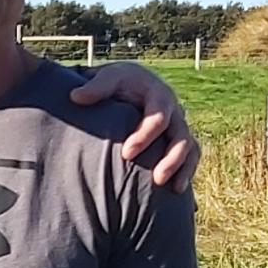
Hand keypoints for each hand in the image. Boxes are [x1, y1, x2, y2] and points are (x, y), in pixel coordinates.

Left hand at [69, 63, 198, 187]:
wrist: (131, 82)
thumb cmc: (119, 82)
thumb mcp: (109, 78)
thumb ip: (97, 87)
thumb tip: (76, 97)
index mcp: (158, 95)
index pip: (158, 118)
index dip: (145, 137)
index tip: (126, 154)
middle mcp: (174, 111)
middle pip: (181, 135)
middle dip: (171, 159)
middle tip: (156, 179)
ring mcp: (178, 125)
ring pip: (189, 147)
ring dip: (182, 168)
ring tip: (172, 188)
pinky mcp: (178, 138)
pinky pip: (192, 155)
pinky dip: (187, 171)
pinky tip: (177, 190)